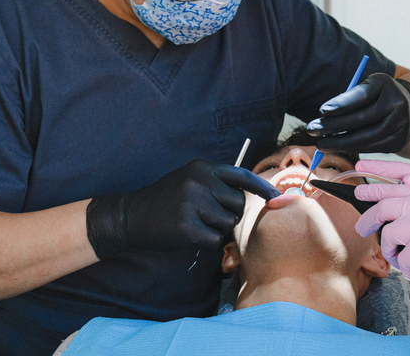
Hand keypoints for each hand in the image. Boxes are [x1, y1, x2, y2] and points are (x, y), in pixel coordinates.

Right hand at [86, 159, 280, 257]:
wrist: (132, 215)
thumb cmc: (166, 200)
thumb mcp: (189, 179)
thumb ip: (215, 182)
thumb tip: (250, 194)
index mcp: (202, 167)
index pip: (242, 175)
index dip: (262, 187)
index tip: (277, 197)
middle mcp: (199, 181)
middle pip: (238, 203)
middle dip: (231, 214)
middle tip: (210, 216)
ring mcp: (192, 202)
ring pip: (228, 223)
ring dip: (217, 229)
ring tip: (196, 223)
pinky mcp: (186, 225)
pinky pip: (214, 240)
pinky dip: (206, 242)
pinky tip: (188, 234)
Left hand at [307, 73, 409, 152]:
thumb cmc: (379, 94)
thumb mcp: (368, 86)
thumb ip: (350, 96)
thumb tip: (325, 114)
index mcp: (385, 84)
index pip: (361, 96)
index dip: (341, 104)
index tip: (322, 111)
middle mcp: (397, 104)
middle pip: (361, 119)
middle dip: (333, 127)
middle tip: (312, 130)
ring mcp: (401, 125)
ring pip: (365, 138)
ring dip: (339, 143)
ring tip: (321, 144)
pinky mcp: (399, 142)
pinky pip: (371, 148)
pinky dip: (352, 149)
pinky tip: (337, 147)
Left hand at [354, 183, 409, 324]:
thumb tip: (393, 220)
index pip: (397, 187)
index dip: (374, 190)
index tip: (360, 193)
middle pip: (385, 206)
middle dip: (368, 219)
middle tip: (361, 229)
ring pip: (390, 234)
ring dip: (392, 252)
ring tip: (407, 263)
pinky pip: (403, 259)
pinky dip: (409, 271)